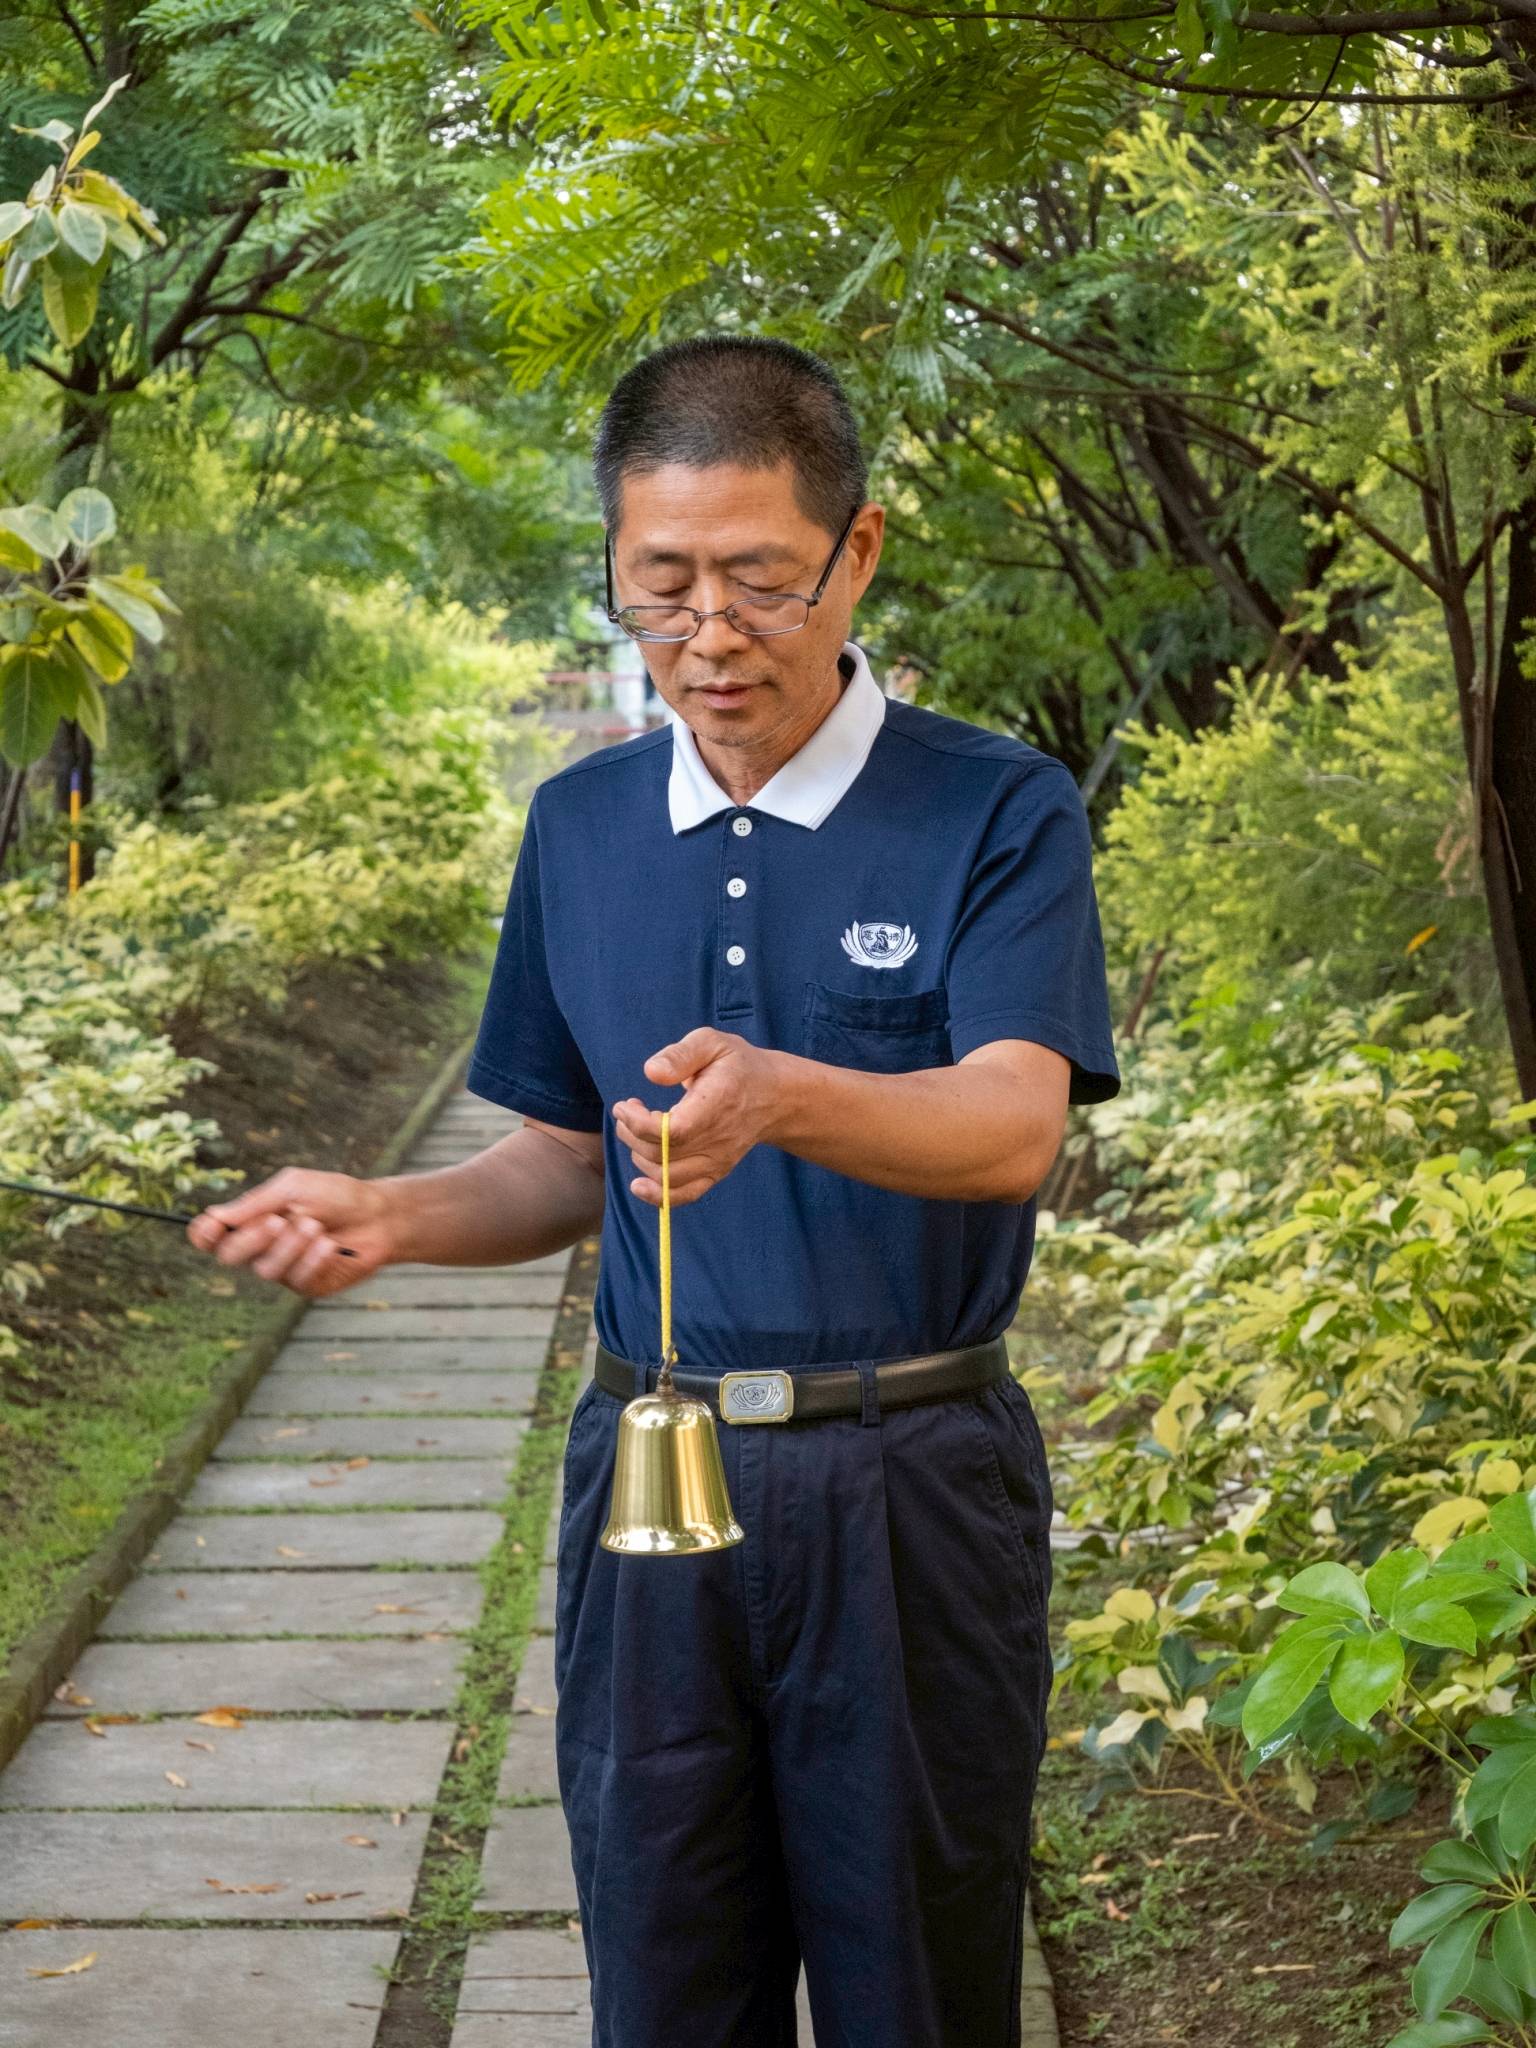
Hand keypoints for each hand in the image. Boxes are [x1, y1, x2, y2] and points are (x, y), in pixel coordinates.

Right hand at [184, 1165, 397, 1296]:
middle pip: (230, 1255)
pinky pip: (296, 1280)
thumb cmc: (336, 1195)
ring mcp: (283, 1269)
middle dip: (253, 1238)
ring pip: (265, 1270)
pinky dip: (313, 1259)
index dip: (204, 1234)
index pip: (211, 1236)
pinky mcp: (307, 1285)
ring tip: (316, 1226)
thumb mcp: (295, 1187)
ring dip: (291, 1246)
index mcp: (252, 1220)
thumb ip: (256, 1203)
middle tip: (280, 1221)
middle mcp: (261, 1248)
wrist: (379, 1215)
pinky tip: (331, 1245)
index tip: (213, 1226)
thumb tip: (214, 1216)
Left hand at [612, 1028, 784, 1207]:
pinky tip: (639, 1185)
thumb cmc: (736, 1066)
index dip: (638, 1124)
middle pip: (662, 1155)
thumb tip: (651, 1073)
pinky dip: (659, 1196)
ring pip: (667, 1177)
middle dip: (631, 1134)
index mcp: (716, 1104)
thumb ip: (680, 1055)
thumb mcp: (711, 1043)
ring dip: (639, 1156)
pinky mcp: (716, 1172)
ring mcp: (718, 1160)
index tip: (624, 1105)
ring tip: (637, 1130)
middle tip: (628, 1111)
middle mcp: (718, 1139)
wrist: (773, 1096)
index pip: (672, 1131)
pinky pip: (686, 1195)